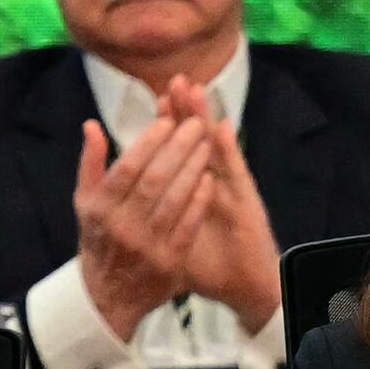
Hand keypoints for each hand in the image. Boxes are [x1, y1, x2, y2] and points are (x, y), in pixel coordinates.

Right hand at [71, 101, 215, 340]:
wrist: (108, 295)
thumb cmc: (99, 239)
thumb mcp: (85, 203)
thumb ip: (90, 163)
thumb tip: (92, 125)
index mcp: (100, 208)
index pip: (127, 167)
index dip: (149, 142)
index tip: (167, 121)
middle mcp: (122, 226)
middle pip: (155, 179)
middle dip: (178, 148)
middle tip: (195, 124)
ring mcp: (147, 245)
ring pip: (175, 199)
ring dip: (193, 168)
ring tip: (206, 145)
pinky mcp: (170, 262)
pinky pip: (188, 225)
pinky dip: (199, 201)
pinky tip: (209, 180)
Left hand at [173, 82, 287, 334]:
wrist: (244, 288)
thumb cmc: (206, 265)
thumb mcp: (170, 238)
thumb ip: (150, 216)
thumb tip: (124, 200)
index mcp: (192, 190)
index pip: (176, 150)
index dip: (168, 125)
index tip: (157, 98)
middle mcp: (212, 183)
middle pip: (196, 140)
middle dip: (184, 111)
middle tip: (175, 79)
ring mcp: (229, 190)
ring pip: (215, 147)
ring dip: (204, 118)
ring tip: (195, 89)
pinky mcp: (245, 203)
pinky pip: (234, 172)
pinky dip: (227, 148)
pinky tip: (222, 125)